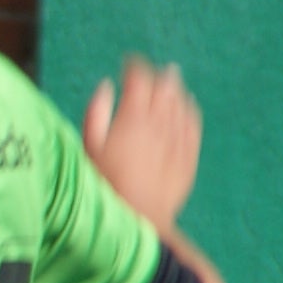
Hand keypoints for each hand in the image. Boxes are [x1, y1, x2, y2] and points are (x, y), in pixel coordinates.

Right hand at [85, 54, 203, 226]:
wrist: (138, 219)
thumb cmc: (105, 184)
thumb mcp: (89, 146)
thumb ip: (96, 111)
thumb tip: (106, 86)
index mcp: (133, 117)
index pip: (139, 79)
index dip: (134, 67)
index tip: (129, 63)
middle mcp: (159, 123)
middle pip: (165, 88)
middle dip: (159, 74)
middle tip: (155, 69)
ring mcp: (177, 140)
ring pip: (181, 104)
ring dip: (176, 89)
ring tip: (172, 80)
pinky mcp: (188, 156)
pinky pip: (193, 125)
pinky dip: (190, 111)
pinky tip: (188, 106)